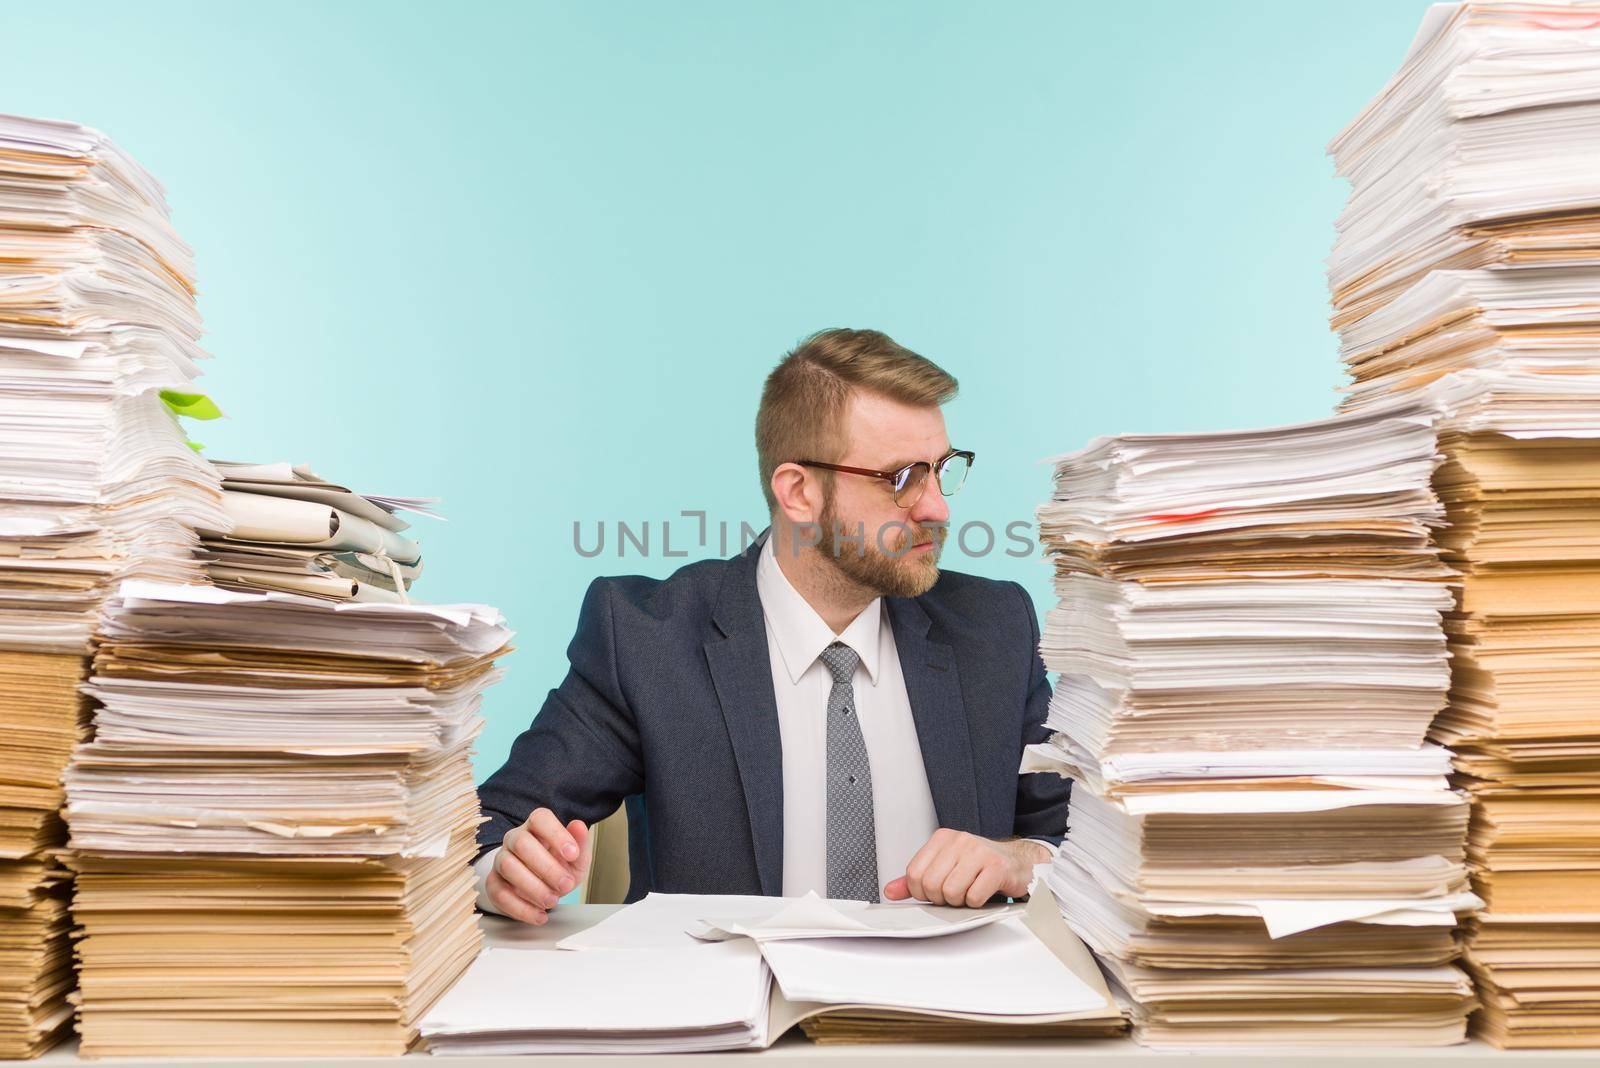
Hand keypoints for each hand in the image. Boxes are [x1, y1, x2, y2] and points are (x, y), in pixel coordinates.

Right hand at [484, 808, 591, 924]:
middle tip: (566, 885)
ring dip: (533, 888)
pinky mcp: (493, 883)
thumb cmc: (558, 866)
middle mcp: (514, 839)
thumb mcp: (576, 858)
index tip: (573, 854)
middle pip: (521, 843)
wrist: (541, 885)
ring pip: (508, 867)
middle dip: (547, 868)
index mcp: (536, 826)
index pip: (540, 818)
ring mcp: (501, 860)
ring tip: (553, 901)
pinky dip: (522, 908)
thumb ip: (580, 843)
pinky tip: (540, 915)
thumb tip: (578, 825)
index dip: (556, 834)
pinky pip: (500, 893)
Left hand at [882, 829, 1048, 906]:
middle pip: (931, 885)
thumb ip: (915, 880)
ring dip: (960, 901)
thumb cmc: (979, 866)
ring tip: (969, 892)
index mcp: (942, 839)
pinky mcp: (997, 867)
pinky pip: (974, 897)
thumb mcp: (944, 868)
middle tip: (956, 894)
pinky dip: (977, 903)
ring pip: (951, 892)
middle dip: (942, 899)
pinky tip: (983, 893)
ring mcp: (979, 851)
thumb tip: (890, 891)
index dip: (922, 893)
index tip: (935, 893)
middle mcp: (959, 840)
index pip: (914, 874)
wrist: (1016, 863)